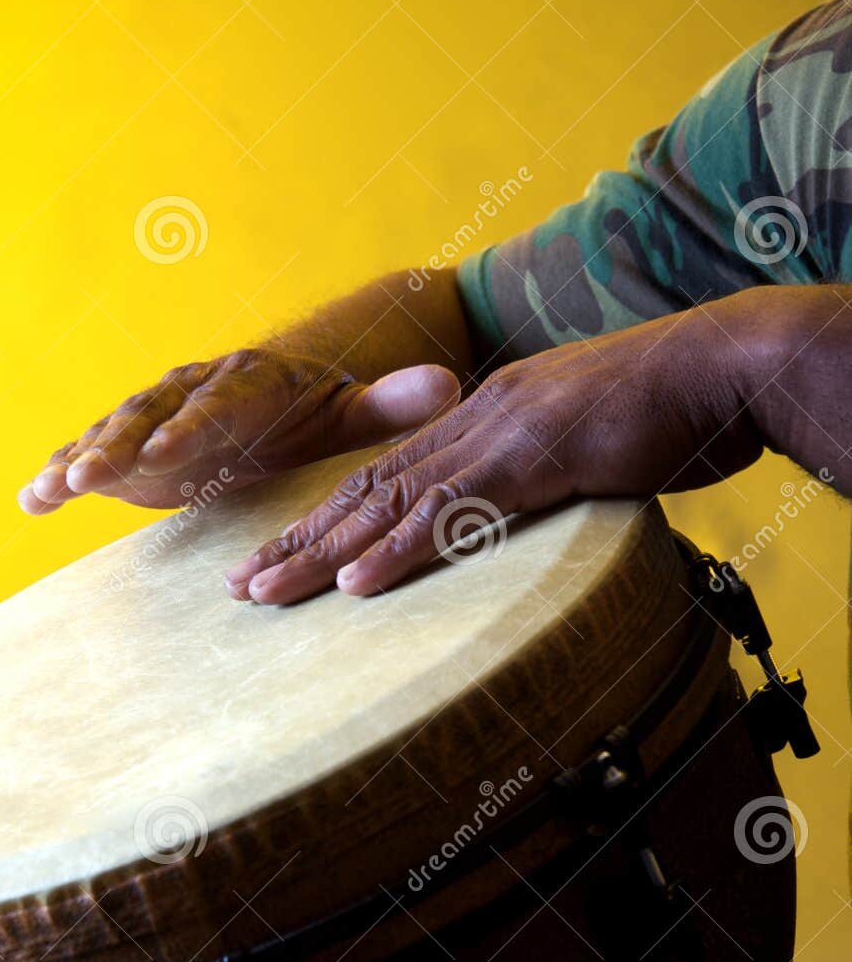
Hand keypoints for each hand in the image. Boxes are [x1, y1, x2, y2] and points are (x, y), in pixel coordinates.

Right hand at [18, 349, 459, 514]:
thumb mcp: (358, 412)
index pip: (218, 404)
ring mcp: (153, 419)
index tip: (174, 450)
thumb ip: (394, 404)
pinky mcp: (130, 449)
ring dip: (82, 459)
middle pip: (150, 413)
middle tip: (92, 474)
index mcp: (247, 383)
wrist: (276, 400)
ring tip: (52, 488)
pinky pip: (90, 456)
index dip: (195, 427)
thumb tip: (450, 386)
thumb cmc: (318, 412)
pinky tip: (30, 500)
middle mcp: (190, 393)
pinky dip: (60, 475)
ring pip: (112, 431)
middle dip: (120, 442)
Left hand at [226, 301, 760, 604]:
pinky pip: (452, 514)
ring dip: (322, 552)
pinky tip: (353, 584)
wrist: (722, 368)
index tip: (282, 555)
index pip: (387, 472)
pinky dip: (399, 551)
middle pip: (365, 486)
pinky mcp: (533, 460)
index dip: (328, 517)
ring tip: (266, 593)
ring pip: (388, 502)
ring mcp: (499, 436)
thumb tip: (519, 511)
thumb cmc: (668, 410)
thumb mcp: (586, 443)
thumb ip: (540, 475)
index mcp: (482, 413)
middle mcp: (474, 418)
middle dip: (298, 538)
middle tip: (239, 584)